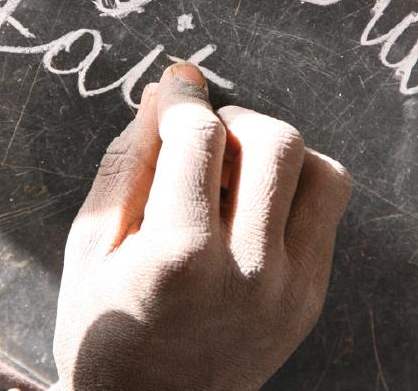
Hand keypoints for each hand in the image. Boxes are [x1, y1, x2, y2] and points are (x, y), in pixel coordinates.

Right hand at [52, 64, 352, 389]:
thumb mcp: (90, 246)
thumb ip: (126, 161)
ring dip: (279, 152)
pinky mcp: (311, 299)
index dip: (184, 98)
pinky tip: (254, 206)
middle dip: (235, 118)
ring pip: (322, 172)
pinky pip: (327, 211)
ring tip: (237, 170)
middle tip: (204, 134)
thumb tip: (164, 92)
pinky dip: (296, 189)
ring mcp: (290, 290)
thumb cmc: (104, 332)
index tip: (176, 84)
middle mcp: (248, 272)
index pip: (199, 138)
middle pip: (277, 142)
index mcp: (179, 257)